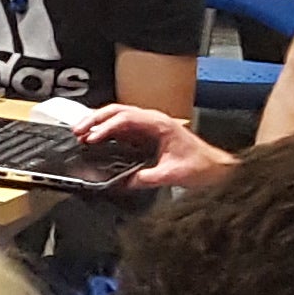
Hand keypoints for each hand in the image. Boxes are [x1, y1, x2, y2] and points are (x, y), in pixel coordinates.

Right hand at [71, 105, 228, 192]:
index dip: (106, 127)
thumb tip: (123, 183)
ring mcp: (149, 125)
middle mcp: (153, 120)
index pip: (126, 118)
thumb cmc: (200, 166)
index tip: (92, 137)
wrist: (215, 167)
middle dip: (95, 119)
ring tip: (81, 132)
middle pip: (117, 111)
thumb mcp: (171, 175)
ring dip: (99, 122)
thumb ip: (146, 178)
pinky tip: (97, 138)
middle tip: (78, 131)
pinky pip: (123, 126)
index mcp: (159, 124)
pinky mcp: (147, 134)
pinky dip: (107, 130)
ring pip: (118, 116)